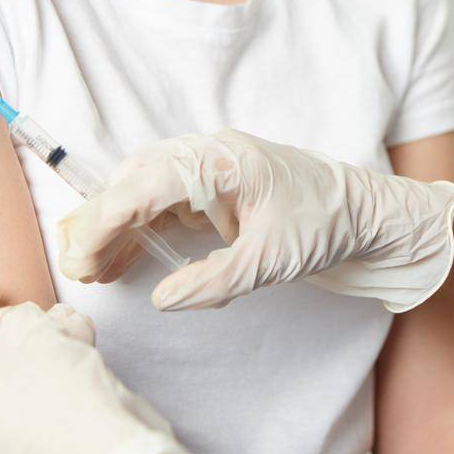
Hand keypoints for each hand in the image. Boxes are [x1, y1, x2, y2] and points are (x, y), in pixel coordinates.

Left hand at [0, 282, 197, 453]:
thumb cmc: (63, 399)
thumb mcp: (31, 332)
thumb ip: (11, 319)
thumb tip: (12, 326)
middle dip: (2, 329)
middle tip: (25, 312)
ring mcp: (0, 447)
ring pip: (6, 382)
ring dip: (35, 344)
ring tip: (68, 324)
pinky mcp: (36, 451)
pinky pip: (32, 404)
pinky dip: (52, 372)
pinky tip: (82, 345)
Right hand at [56, 129, 453, 312]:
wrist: (370, 215)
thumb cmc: (327, 224)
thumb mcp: (272, 261)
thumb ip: (214, 281)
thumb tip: (163, 299)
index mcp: (225, 159)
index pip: (147, 182)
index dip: (108, 220)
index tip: (84, 256)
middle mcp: (214, 154)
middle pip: (138, 177)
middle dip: (104, 221)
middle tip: (83, 268)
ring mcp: (216, 169)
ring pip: (148, 187)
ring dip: (120, 225)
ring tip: (98, 270)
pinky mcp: (221, 187)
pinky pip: (168, 199)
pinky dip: (143, 226)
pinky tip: (128, 257)